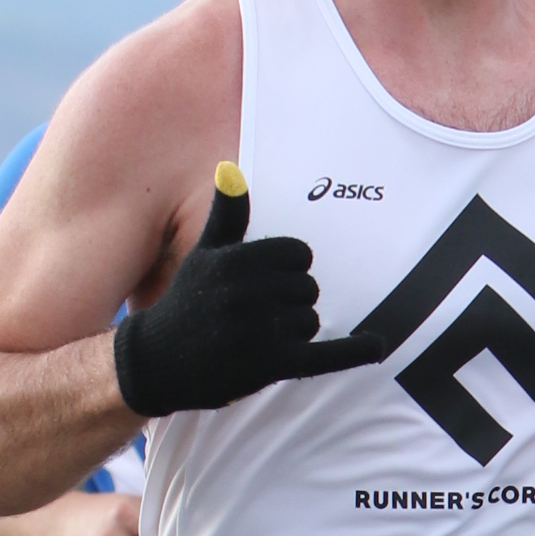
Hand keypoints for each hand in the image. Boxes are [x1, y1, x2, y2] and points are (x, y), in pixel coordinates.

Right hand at [112, 166, 340, 416]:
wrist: (157, 362)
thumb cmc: (185, 303)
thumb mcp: (203, 255)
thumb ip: (227, 215)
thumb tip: (230, 169)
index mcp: (239, 260)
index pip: (300, 254)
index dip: (289, 269)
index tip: (265, 285)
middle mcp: (250, 292)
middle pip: (308, 288)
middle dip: (290, 302)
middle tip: (254, 318)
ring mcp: (261, 330)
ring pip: (312, 321)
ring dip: (294, 332)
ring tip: (256, 340)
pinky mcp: (270, 366)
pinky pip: (324, 355)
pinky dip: (354, 351)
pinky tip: (377, 346)